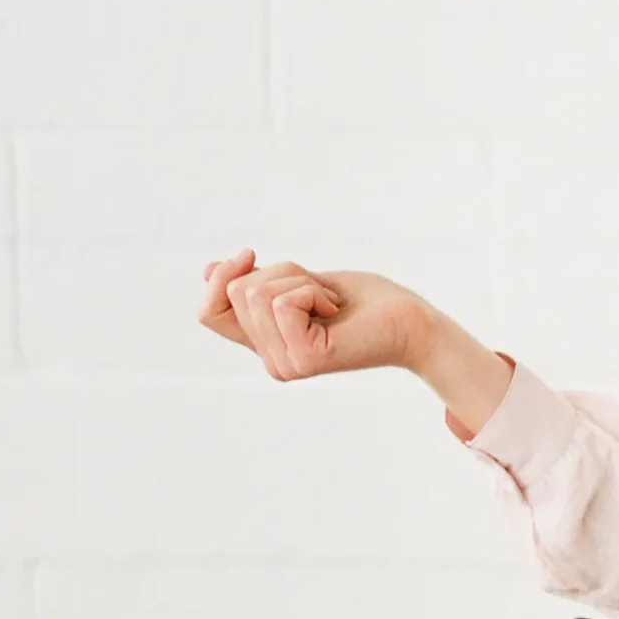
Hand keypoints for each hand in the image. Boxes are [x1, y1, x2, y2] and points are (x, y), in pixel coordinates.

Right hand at [195, 248, 444, 379]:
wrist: (411, 321)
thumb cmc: (364, 302)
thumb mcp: (298, 282)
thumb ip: (255, 284)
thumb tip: (208, 269)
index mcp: (265, 344)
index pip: (209, 314)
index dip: (219, 278)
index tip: (249, 254)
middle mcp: (271, 361)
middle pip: (236, 292)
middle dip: (280, 272)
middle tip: (322, 292)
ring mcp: (286, 364)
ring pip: (257, 293)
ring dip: (299, 280)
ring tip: (331, 302)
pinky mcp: (304, 360)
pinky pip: (282, 302)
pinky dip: (312, 291)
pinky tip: (336, 310)